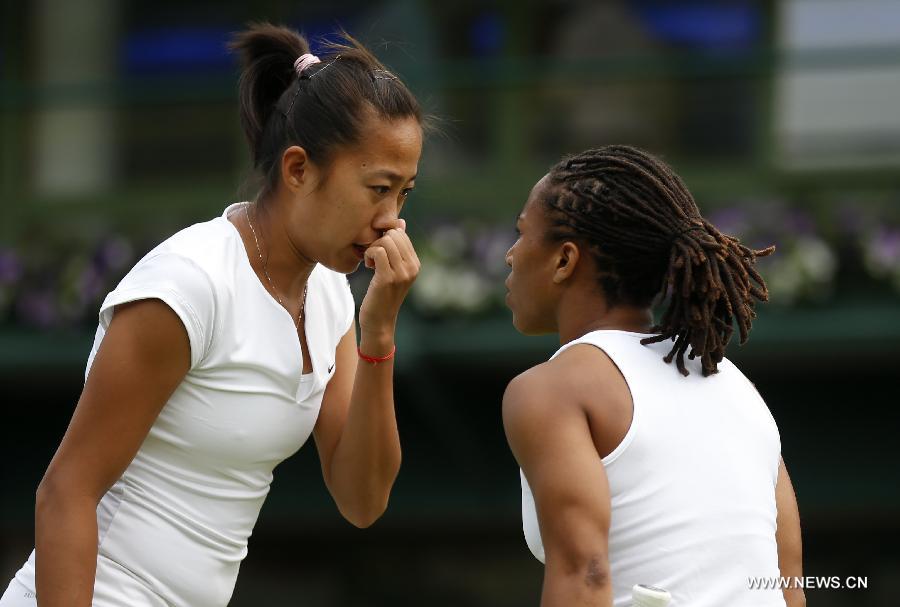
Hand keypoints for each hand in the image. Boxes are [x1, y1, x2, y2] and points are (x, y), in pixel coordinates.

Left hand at [359, 219, 419, 338]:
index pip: (401, 234)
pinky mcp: (388, 278)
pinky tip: (368, 266)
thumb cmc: (383, 295)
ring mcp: (402, 273)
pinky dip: (369, 254)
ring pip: (385, 241)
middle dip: (379, 241)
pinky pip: (377, 251)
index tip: (380, 254)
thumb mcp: (393, 270)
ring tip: (371, 262)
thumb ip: (398, 248)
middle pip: (393, 234)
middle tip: (373, 258)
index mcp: (415, 264)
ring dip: (373, 248)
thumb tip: (401, 222)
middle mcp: (412, 268)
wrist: (379, 322)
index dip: (385, 239)